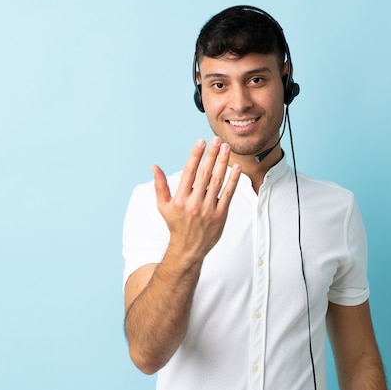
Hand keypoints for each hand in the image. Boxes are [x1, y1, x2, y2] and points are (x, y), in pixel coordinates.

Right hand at [152, 137, 241, 264]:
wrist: (188, 249)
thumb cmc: (176, 225)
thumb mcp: (164, 206)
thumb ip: (160, 185)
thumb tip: (154, 167)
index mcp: (180, 199)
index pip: (189, 172)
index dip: (195, 155)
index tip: (201, 142)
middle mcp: (194, 203)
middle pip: (205, 174)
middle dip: (211, 155)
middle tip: (217, 140)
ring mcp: (208, 210)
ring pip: (217, 182)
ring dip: (223, 163)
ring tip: (227, 149)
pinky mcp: (220, 216)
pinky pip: (228, 194)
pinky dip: (233, 180)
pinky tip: (236, 168)